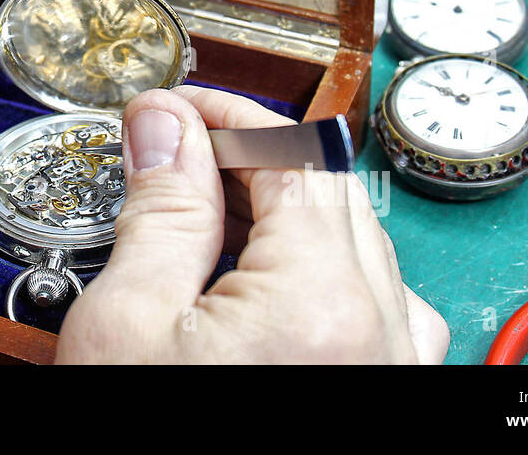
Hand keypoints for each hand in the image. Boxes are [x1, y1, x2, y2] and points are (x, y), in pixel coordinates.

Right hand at [55, 85, 448, 363]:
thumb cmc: (159, 449)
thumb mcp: (129, 327)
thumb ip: (160, 210)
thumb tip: (164, 126)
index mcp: (324, 300)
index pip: (286, 148)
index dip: (221, 110)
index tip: (171, 107)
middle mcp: (384, 327)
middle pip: (325, 186)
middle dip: (246, 156)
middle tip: (172, 157)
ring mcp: (398, 361)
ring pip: (349, 236)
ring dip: (278, 210)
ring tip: (201, 222)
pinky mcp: (392, 386)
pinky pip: (367, 293)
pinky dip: (309, 264)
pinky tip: (255, 282)